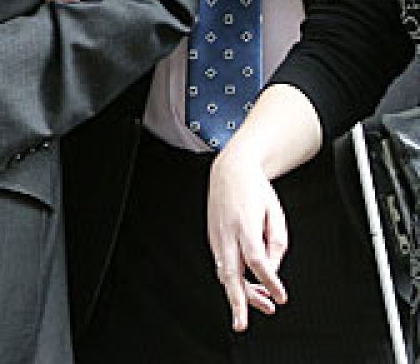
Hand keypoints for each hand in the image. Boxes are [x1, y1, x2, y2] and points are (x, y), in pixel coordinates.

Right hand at [207, 143, 289, 330]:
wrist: (230, 171)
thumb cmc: (255, 191)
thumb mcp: (276, 214)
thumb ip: (276, 244)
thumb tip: (272, 270)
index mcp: (244, 224)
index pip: (256, 260)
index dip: (268, 281)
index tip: (281, 297)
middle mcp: (226, 233)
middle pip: (229, 273)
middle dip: (236, 301)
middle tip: (241, 324)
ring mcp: (216, 237)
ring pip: (225, 274)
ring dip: (241, 293)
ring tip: (265, 305)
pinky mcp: (214, 239)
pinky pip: (224, 265)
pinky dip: (237, 280)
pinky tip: (252, 287)